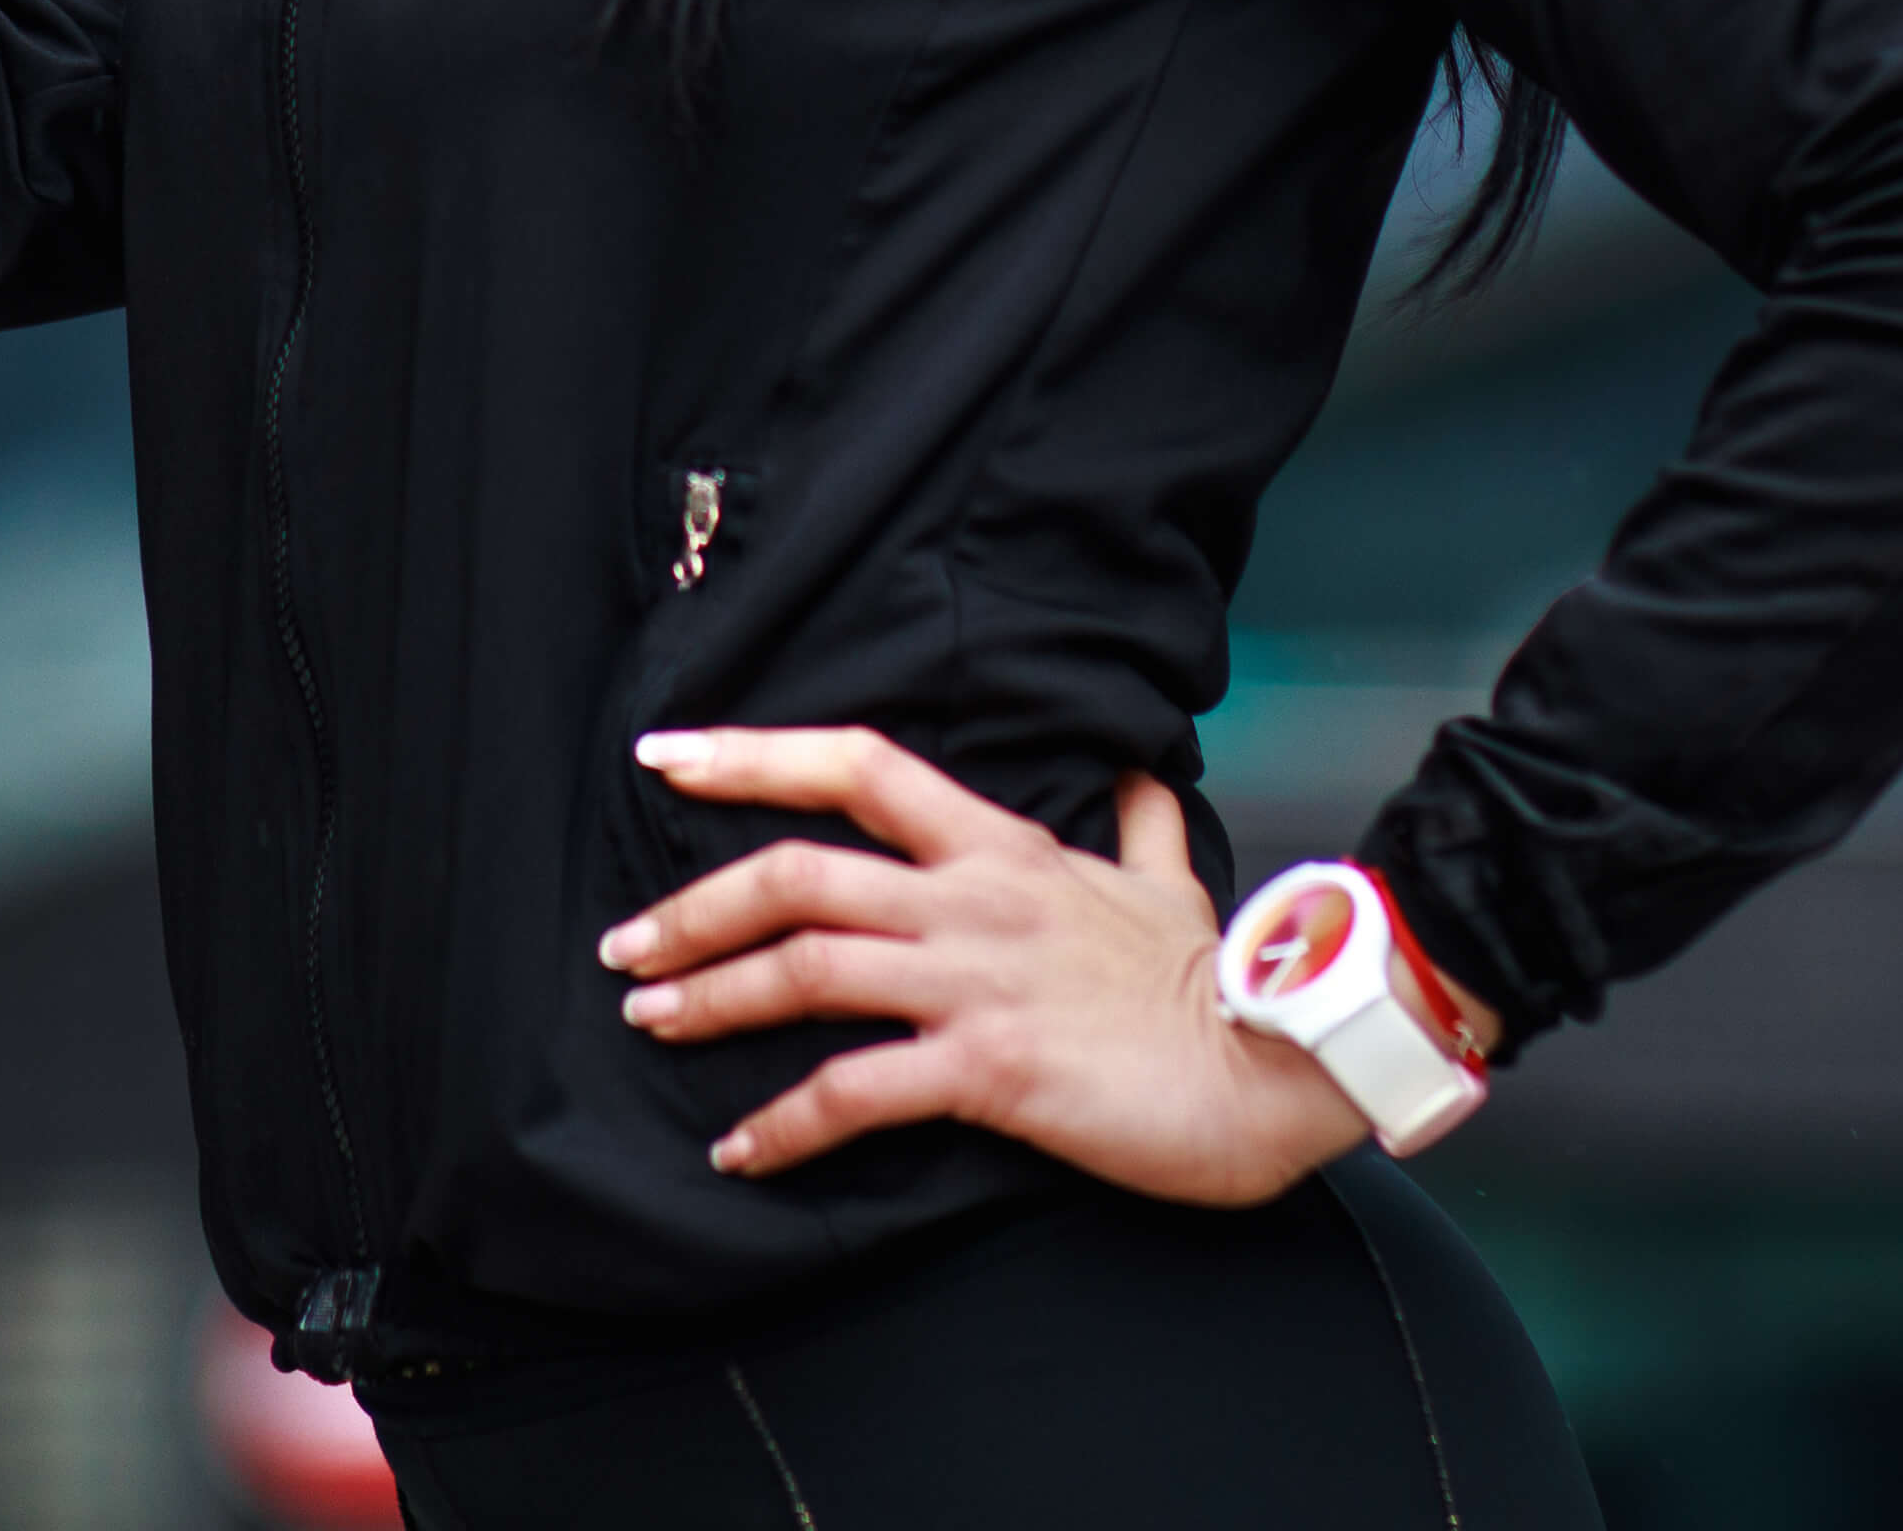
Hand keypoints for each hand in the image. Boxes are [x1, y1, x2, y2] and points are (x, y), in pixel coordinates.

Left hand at [597, 726, 1386, 1204]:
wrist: (1275, 1063)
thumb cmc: (1221, 983)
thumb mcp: (1171, 887)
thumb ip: (1141, 831)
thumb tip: (1140, 777)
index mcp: (1003, 847)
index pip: (859, 765)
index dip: (753, 753)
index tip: (667, 754)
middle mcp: (974, 899)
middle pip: (798, 872)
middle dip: (695, 906)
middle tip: (628, 946)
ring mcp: (977, 980)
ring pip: (806, 966)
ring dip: (711, 997)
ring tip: (653, 1023)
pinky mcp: (989, 1066)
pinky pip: (854, 1091)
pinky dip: (782, 1123)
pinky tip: (741, 1148)